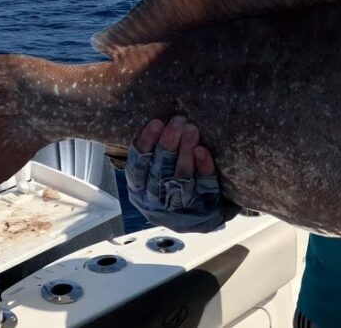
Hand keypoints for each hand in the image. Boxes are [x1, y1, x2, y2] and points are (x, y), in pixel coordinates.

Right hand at [125, 116, 226, 232]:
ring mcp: (178, 207)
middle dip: (168, 143)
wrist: (197, 219)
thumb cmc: (170, 187)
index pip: (137, 167)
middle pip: (159, 170)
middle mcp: (155, 201)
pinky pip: (203, 186)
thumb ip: (151, 156)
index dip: (145, 143)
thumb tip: (157, 122)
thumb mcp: (152, 176)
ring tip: (191, 129)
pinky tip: (202, 151)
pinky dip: (203, 167)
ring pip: (180, 177)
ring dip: (185, 151)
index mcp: (139, 191)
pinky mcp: (201, 209)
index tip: (156, 122)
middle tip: (178, 120)